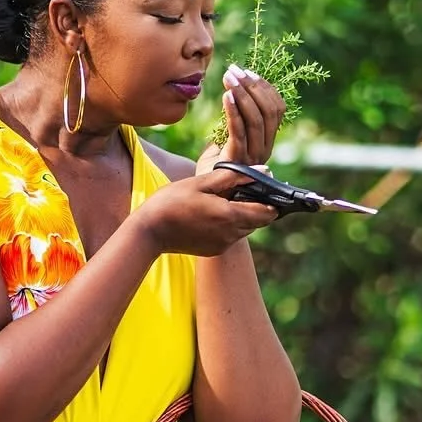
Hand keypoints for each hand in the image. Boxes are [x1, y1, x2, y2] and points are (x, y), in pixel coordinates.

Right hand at [132, 168, 277, 257]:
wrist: (149, 232)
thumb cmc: (171, 202)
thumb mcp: (201, 183)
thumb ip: (234, 176)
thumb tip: (263, 171)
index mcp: (230, 215)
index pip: (266, 213)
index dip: (272, 202)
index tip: (269, 191)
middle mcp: (230, 234)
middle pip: (258, 222)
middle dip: (257, 208)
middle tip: (244, 191)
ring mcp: (222, 245)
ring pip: (245, 230)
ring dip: (242, 217)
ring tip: (224, 200)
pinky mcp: (213, 250)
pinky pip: (230, 237)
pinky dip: (228, 226)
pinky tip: (211, 214)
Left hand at [197, 65, 285, 173]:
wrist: (204, 195)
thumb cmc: (214, 165)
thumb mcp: (226, 137)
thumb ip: (234, 119)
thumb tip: (233, 91)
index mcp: (267, 141)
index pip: (277, 109)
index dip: (266, 88)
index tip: (248, 72)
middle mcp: (264, 149)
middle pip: (269, 111)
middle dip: (253, 86)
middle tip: (236, 70)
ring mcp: (252, 157)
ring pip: (256, 120)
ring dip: (243, 94)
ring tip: (229, 77)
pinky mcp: (237, 161)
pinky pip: (239, 132)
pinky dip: (234, 112)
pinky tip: (226, 96)